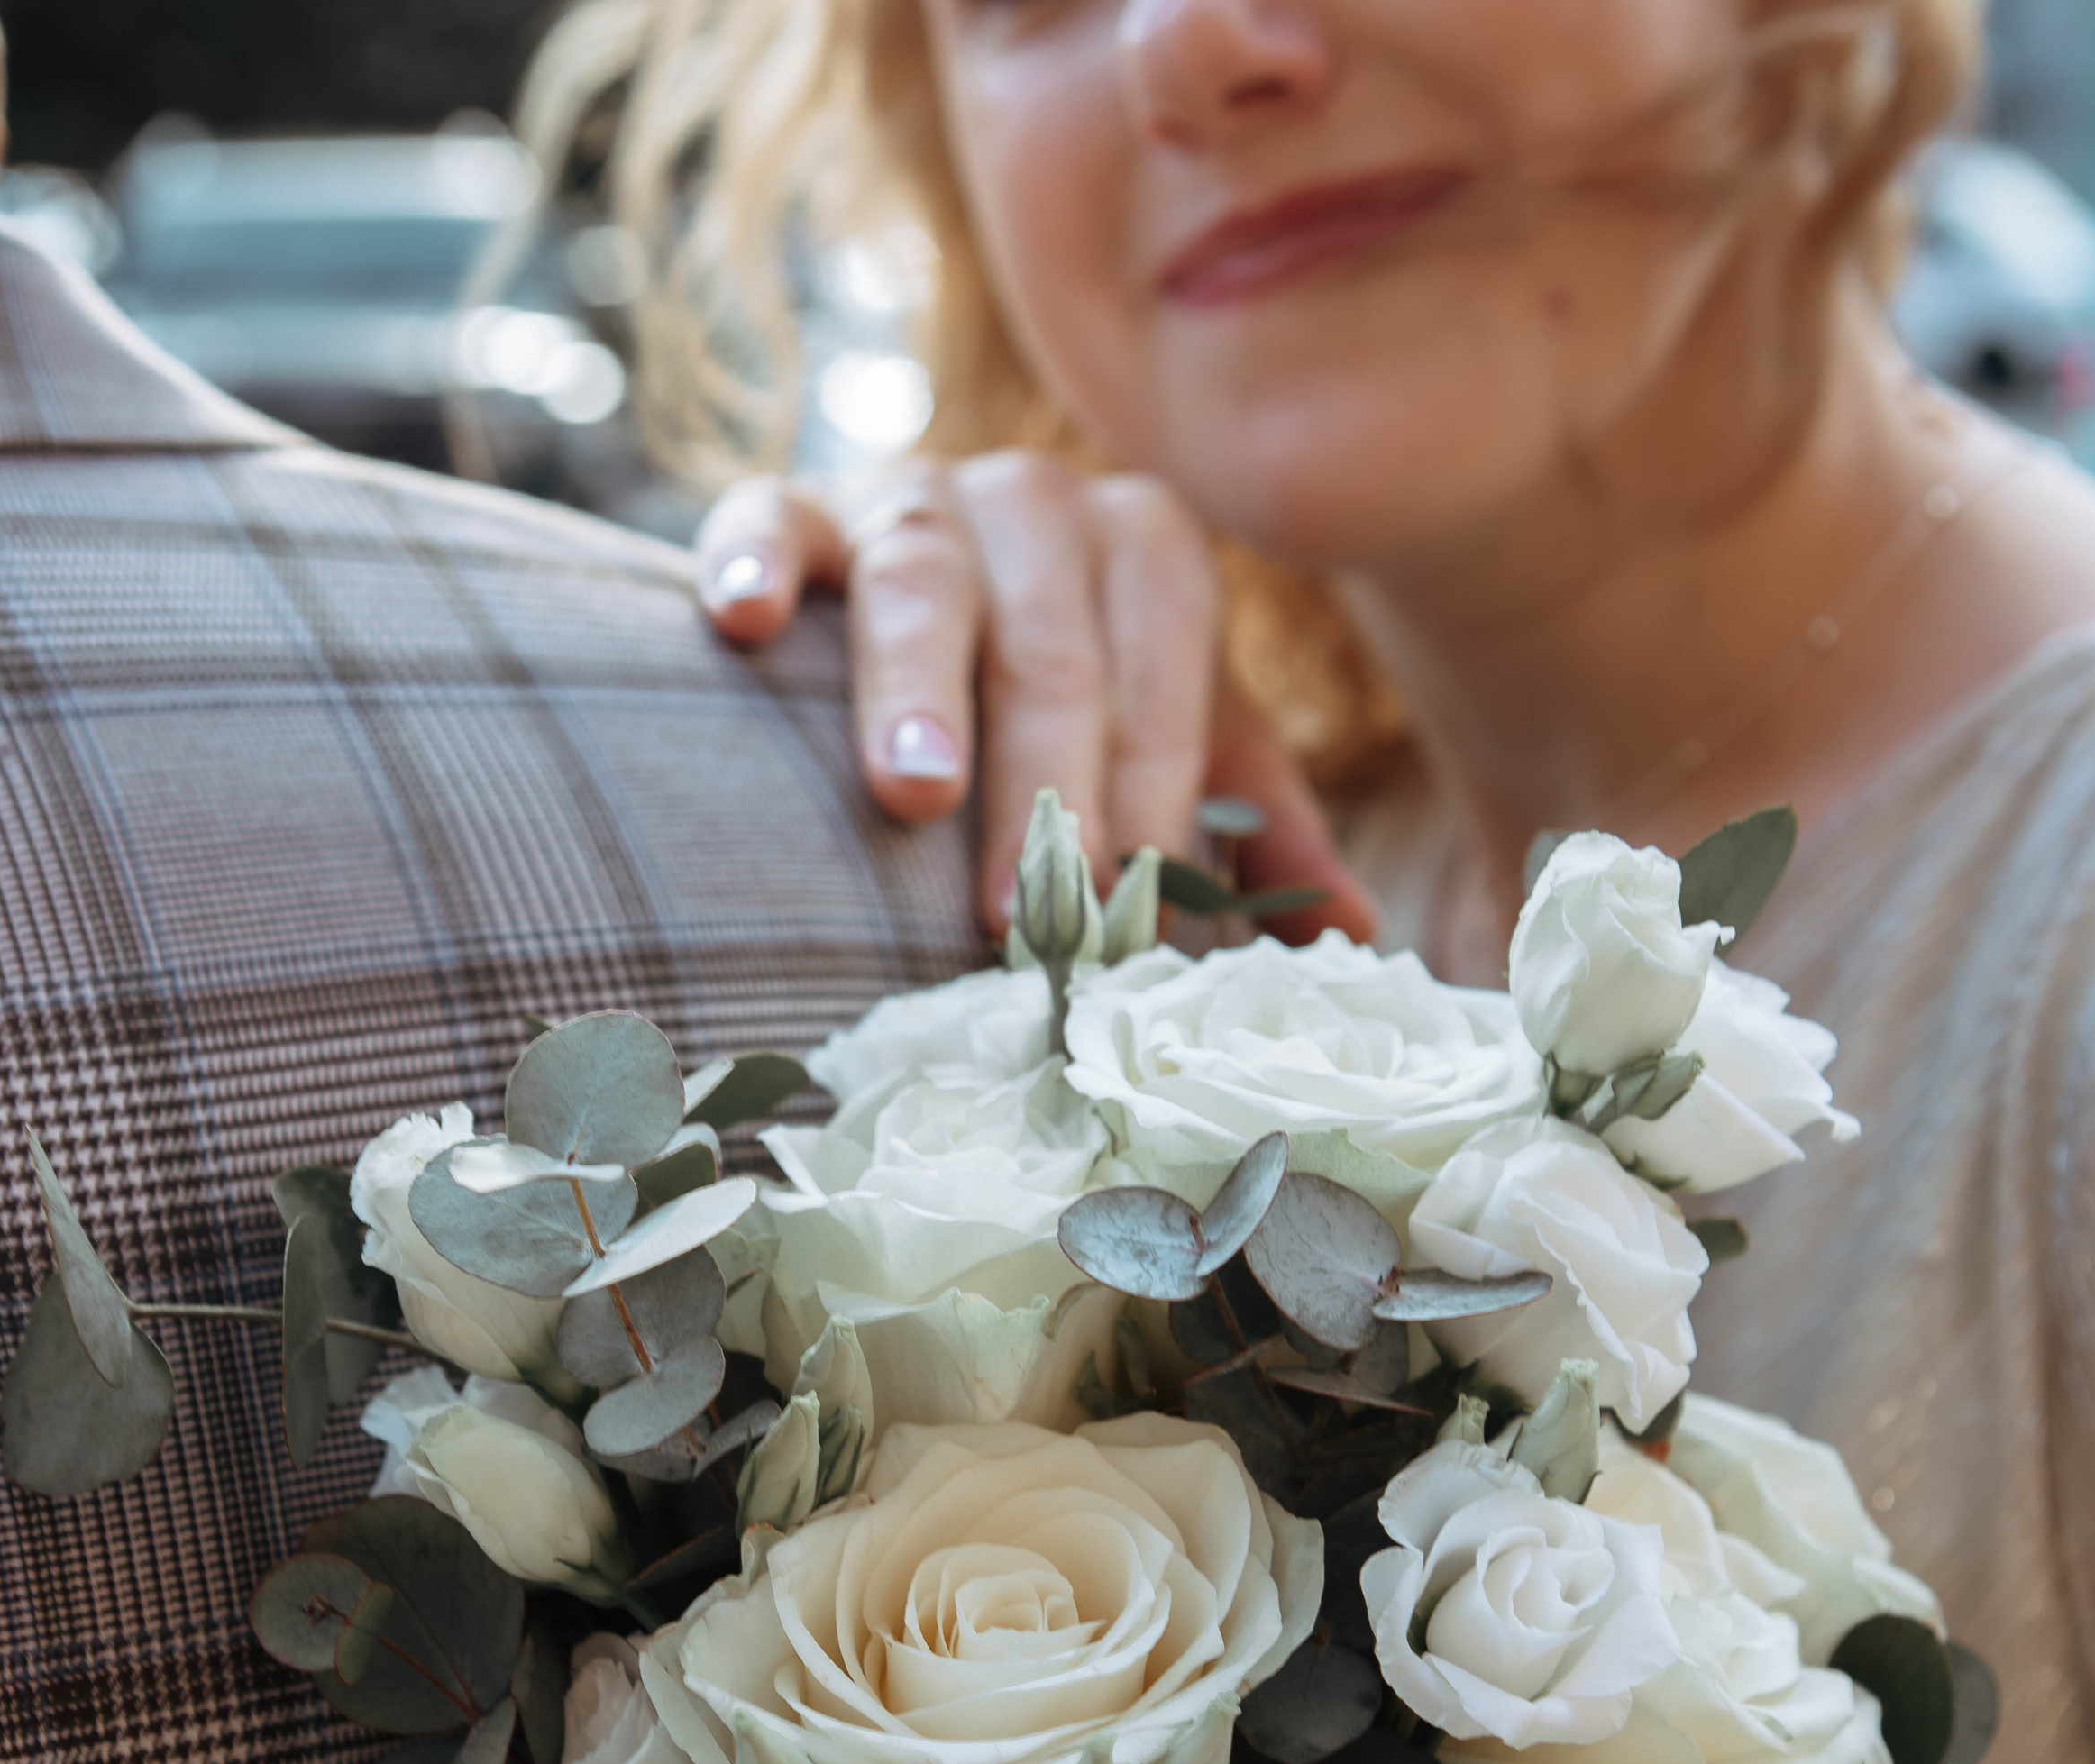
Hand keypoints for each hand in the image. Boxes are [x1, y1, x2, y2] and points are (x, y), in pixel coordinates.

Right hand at [694, 453, 1375, 940]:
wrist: (925, 610)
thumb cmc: (1067, 709)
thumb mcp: (1177, 746)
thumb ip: (1257, 827)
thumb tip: (1350, 934)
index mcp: (1145, 546)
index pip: (1163, 659)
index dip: (1147, 781)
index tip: (1118, 904)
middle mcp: (1037, 504)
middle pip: (1048, 640)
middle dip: (1041, 777)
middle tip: (1014, 905)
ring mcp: (911, 497)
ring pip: (921, 577)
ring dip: (915, 688)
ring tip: (912, 791)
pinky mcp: (793, 510)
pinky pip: (766, 518)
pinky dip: (754, 563)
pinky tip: (745, 625)